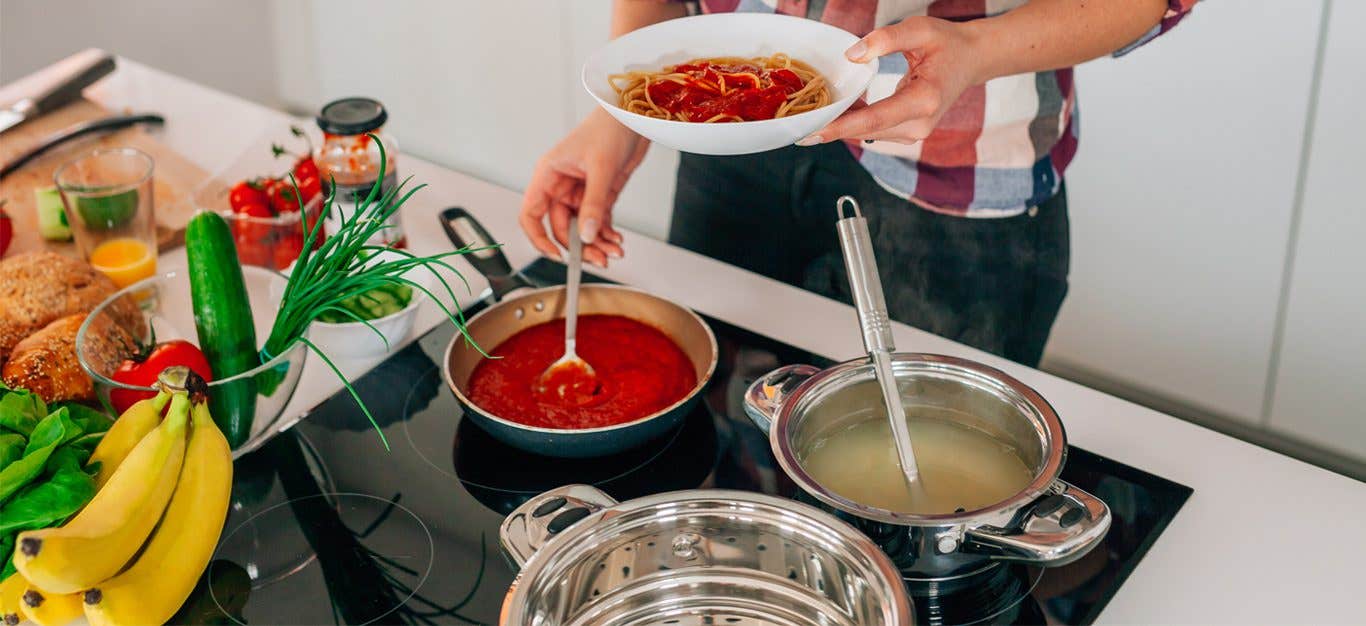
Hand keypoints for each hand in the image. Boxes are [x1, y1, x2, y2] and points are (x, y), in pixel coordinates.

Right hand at [520, 109, 648, 266]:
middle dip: (579, 246)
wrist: (635, 116)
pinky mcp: (600, 193)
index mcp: (549, 175)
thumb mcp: (601, 168)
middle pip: (560, 227)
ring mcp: (581, 190)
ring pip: (581, 227)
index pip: (531, 214)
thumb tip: (585, 235)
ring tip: (614, 252)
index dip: (538, 237)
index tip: (556, 255)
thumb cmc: (609, 128)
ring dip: (596, 242)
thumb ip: (593, 204)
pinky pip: (597, 220)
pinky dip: (606, 233)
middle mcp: (561, 185)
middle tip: (600, 259)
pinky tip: (616, 240)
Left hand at [801, 17, 984, 144]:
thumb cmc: (946, 43)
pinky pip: (874, 129)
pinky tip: (839, 106)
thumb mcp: (919, 29)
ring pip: (867, 133)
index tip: (812, 132)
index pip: (875, 118)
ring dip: (842, 122)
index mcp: (924, 99)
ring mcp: (915, 133)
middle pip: (866, 130)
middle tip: (797, 119)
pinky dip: (855, 120)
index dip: (842, 126)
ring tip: (816, 108)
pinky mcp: (908, 133)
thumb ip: (885, 39)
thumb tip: (851, 56)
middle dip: (833, 125)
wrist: (971, 60)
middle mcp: (920, 124)